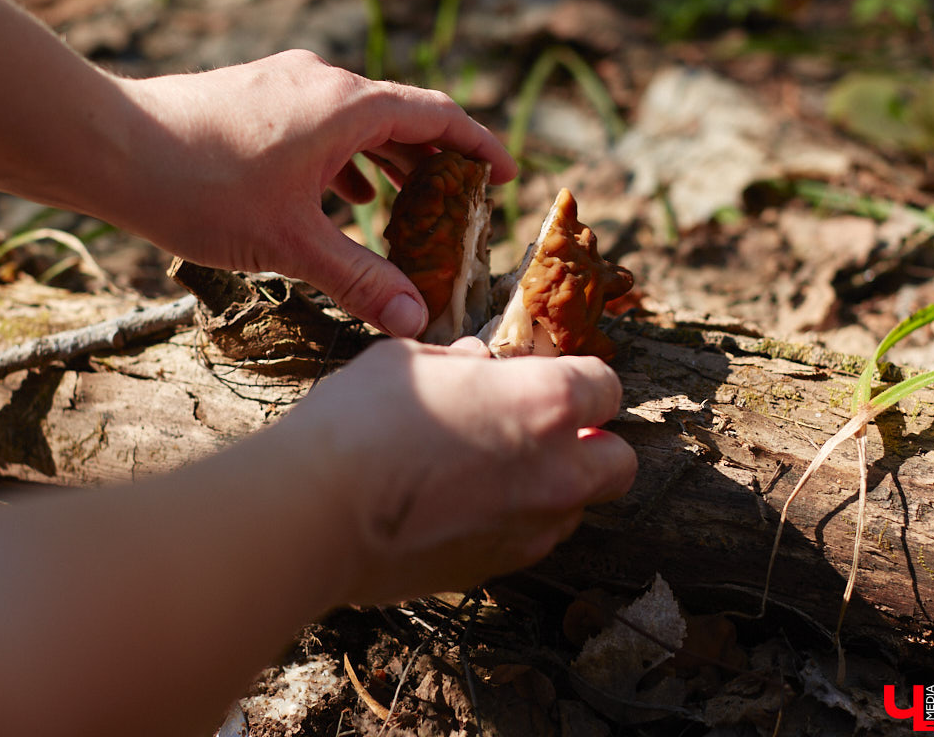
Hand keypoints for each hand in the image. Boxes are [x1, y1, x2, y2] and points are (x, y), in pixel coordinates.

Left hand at [113, 50, 516, 337]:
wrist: (108, 147)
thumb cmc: (200, 188)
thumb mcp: (291, 244)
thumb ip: (359, 280)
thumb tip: (414, 320)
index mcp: (348, 106)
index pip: (438, 118)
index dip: (479, 149)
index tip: (506, 177)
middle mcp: (321, 84)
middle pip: (400, 119)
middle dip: (433, 165)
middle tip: (459, 208)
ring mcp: (283, 87)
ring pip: (355, 125)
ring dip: (386, 166)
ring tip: (405, 211)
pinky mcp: (252, 101)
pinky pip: (318, 129)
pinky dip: (341, 164)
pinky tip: (337, 201)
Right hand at [280, 337, 635, 604]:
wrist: (316, 512)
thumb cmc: (360, 422)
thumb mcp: (408, 363)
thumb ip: (459, 364)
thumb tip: (474, 365)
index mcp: (546, 402)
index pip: (606, 386)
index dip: (578, 380)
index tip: (545, 379)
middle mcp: (558, 472)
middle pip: (618, 462)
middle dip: (592, 445)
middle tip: (539, 432)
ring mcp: (530, 530)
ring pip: (573, 509)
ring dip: (551, 488)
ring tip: (488, 471)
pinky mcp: (495, 570)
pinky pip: (524, 541)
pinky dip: (508, 523)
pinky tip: (456, 507)